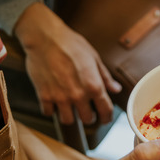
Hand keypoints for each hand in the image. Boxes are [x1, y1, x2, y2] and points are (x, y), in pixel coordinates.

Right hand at [14, 1, 120, 124]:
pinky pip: (49, 112)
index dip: (107, 118)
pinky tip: (54, 101)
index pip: (105, 111)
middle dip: (88, 116)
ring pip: (68, 121)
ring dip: (70, 116)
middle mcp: (78, 95)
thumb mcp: (94, 58)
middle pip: (87, 119)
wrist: (45, 38)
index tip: (105, 119)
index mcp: (94, 86)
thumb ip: (105, 77)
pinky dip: (52, 109)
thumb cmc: (70, 44)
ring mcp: (60, 97)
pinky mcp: (44, 95)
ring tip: (70, 108)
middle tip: (86, 111)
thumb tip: (115, 89)